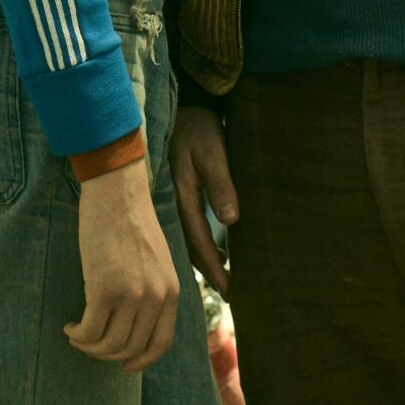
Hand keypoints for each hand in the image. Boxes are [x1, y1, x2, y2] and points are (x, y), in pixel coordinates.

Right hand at [67, 156, 179, 372]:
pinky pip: (89, 330)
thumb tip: (137, 321)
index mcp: (172, 291)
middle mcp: (156, 298)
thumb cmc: (131, 220)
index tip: (124, 366)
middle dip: (106, 354)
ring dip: (89, 346)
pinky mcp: (105, 289)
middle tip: (89, 344)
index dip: (141, 361)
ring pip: (108, 344)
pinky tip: (70, 326)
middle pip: (130, 348)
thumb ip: (154, 289)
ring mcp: (131, 295)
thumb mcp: (156, 259)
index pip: (160, 343)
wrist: (117, 192)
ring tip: (77, 334)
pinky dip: (77, 335)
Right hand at [170, 108, 238, 293]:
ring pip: (187, 241)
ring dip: (203, 260)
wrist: (183, 109)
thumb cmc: (199, 130)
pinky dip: (198, 244)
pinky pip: (186, 228)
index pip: (200, 243)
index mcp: (183, 197)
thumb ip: (221, 185)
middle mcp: (175, 205)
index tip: (229, 291)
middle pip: (190, 249)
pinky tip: (212, 251)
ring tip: (222, 279)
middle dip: (209, 272)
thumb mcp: (212, 153)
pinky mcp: (176, 196)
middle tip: (228, 294)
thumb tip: (231, 220)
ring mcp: (173, 201)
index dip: (215, 268)